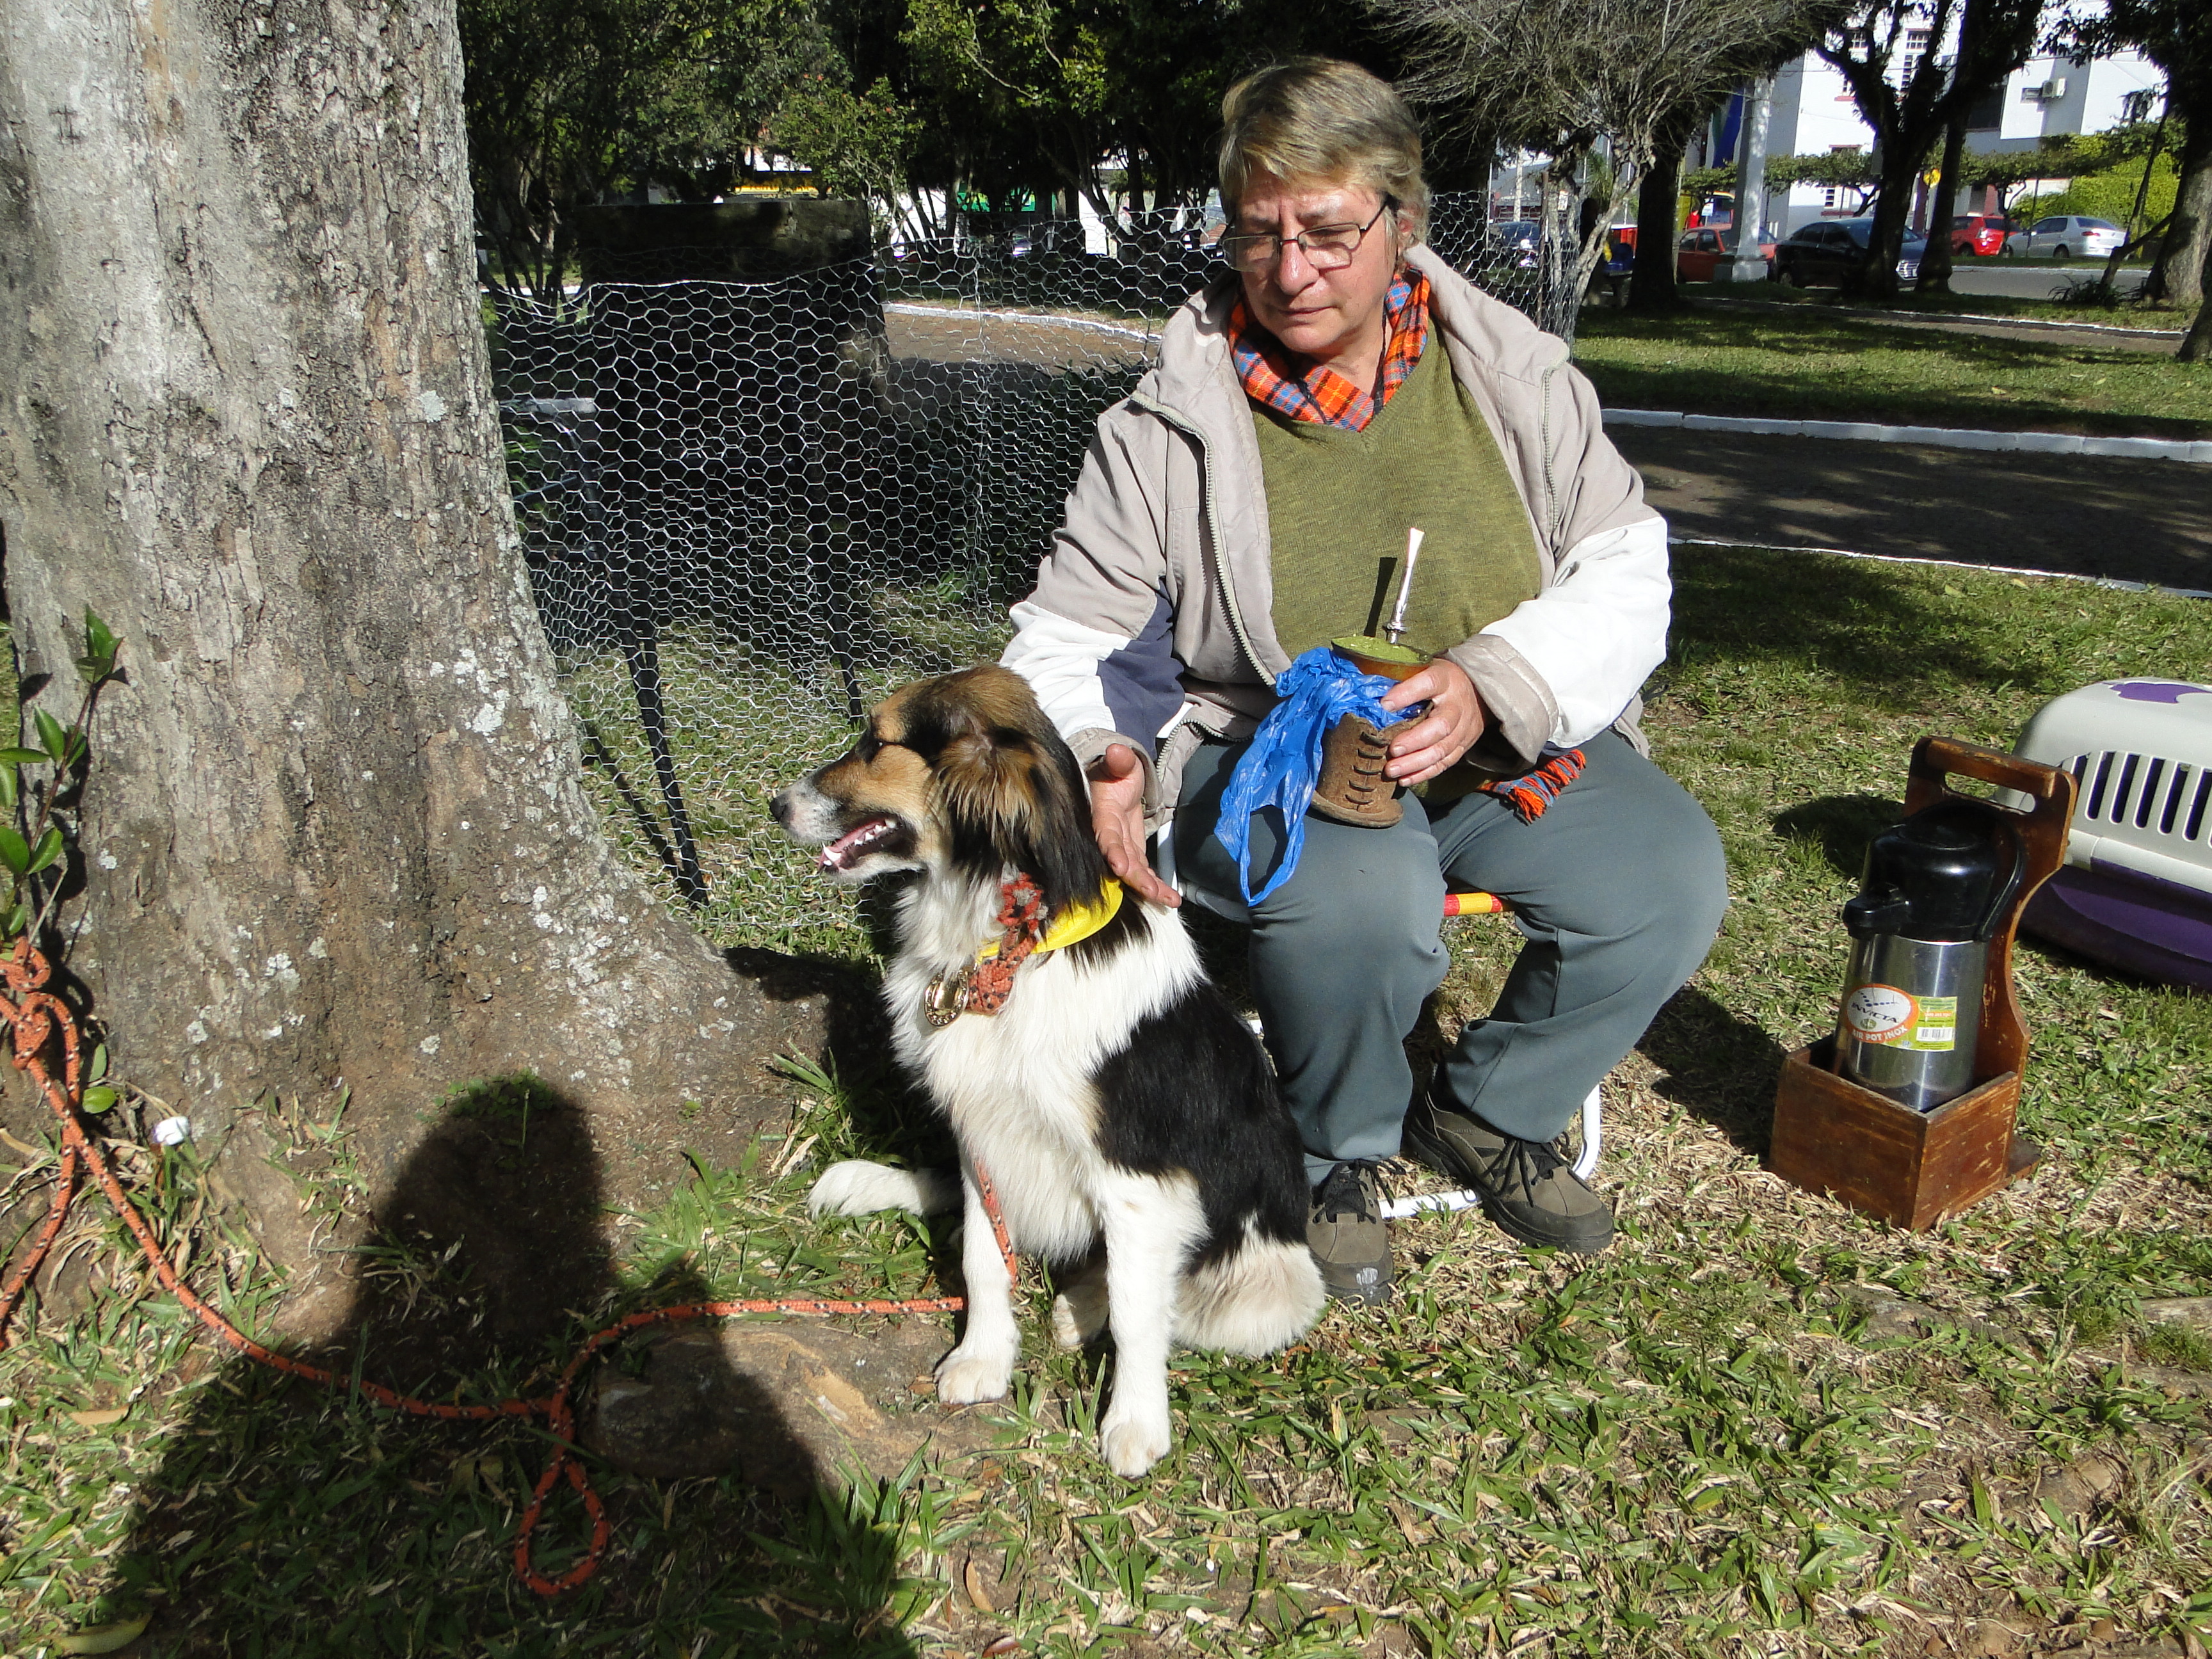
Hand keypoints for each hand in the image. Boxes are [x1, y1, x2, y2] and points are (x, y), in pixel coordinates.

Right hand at [1089, 743, 1179, 907]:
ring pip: (1133, 870)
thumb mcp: (1119, 762)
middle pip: (1120, 860)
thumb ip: (1119, 760)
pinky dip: (1156, 885)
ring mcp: (1121, 846)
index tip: (1120, 865)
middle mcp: (1109, 835)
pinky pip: (1143, 871)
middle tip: (1152, 892)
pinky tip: (1170, 899)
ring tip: (1168, 900)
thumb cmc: (1116, 771)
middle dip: (1136, 878)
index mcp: (1103, 813)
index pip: (1106, 834)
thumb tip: (1117, 752)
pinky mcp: (1132, 852)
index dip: (1112, 850)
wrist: (1116, 781)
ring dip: (1149, 887)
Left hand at [1380, 657, 1485, 785]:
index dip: (1407, 694)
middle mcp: (1458, 703)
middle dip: (1415, 740)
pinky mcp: (1465, 744)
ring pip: (1443, 749)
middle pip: (1441, 725)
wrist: (1475, 691)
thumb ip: (1399, 677)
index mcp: (1445, 678)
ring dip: (1416, 763)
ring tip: (1392, 770)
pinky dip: (1425, 773)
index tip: (1384, 705)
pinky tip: (1405, 779)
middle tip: (1392, 750)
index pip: (1429, 683)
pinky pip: (1446, 762)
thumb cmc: (1437, 680)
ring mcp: (1465, 726)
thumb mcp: (1422, 669)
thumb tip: (1362, 686)